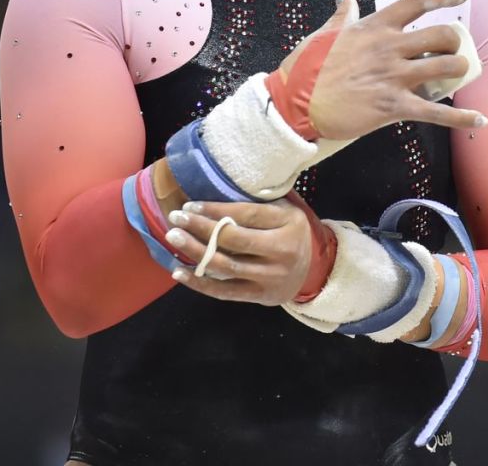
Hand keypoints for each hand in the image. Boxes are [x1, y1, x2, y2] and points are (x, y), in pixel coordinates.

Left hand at [164, 199, 312, 305]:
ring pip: (226, 266)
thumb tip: (214, 190)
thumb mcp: (285, 210)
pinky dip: (200, 283)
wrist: (314, 269)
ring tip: (173, 239)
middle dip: (201, 228)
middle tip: (176, 218)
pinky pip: (225, 292)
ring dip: (196, 252)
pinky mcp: (260, 296)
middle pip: (234, 240)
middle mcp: (282, 251)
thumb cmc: (291, 231)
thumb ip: (258, 203)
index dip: (216, 209)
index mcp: (288, 222)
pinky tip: (180, 271)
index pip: (247, 214)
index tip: (191, 204)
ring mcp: (270, 277)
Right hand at [276, 0, 484, 140]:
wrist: (295, 105)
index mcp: (375, 27)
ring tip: (457, 75)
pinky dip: (461, 117)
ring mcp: (395, 77)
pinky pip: (437, 112)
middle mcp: (390, 48)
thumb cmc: (306, 68)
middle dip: (455, 41)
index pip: (417, 2)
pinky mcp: (394, 107)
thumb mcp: (324, 34)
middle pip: (442, 35)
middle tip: (452, 50)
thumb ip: (343, 15)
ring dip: (459, 70)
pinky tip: (478, 120)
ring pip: (447, 67)